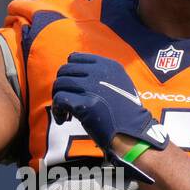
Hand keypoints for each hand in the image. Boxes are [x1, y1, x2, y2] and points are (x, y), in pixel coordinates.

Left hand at [51, 52, 168, 180]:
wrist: (132, 132)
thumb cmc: (124, 112)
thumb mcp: (120, 82)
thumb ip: (100, 74)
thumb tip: (76, 74)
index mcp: (107, 65)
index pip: (74, 58)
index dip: (69, 73)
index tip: (73, 87)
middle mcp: (99, 72)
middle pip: (64, 71)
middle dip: (61, 86)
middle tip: (66, 101)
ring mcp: (91, 87)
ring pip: (59, 84)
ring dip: (57, 99)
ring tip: (65, 112)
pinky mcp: (84, 104)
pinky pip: (58, 100)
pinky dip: (57, 110)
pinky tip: (63, 119)